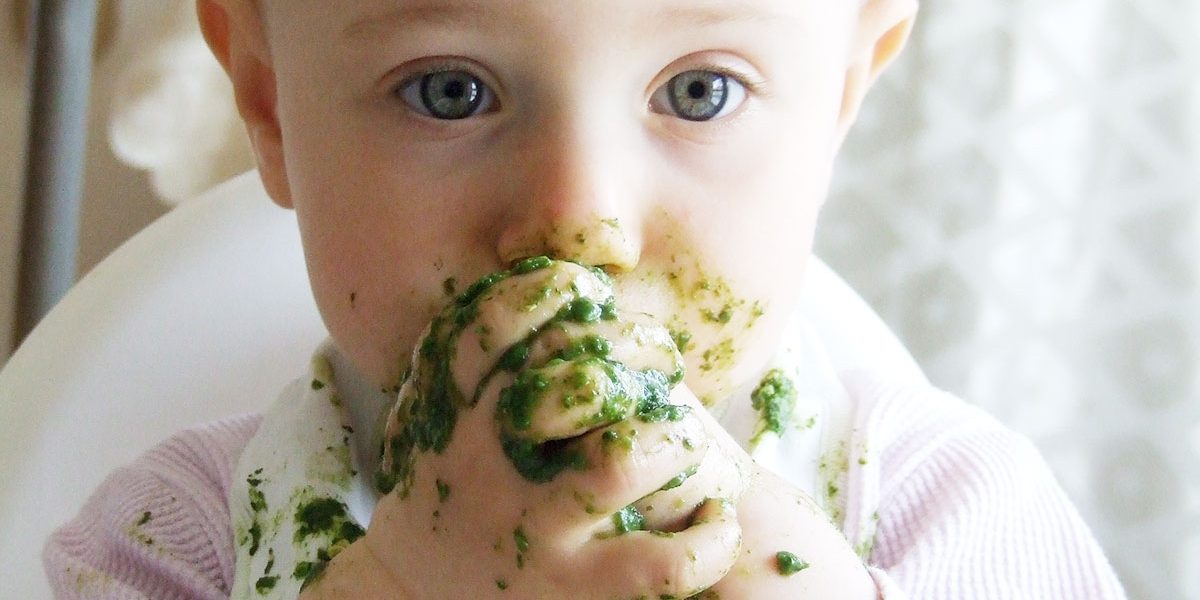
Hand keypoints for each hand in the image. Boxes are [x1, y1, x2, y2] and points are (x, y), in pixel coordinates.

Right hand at [305, 259, 745, 598]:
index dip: (555, 291)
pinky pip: (660, 564)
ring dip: (674, 440)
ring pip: (623, 459)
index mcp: (462, 413)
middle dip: (639, 356)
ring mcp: (538, 529)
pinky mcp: (575, 590)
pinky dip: (708, 539)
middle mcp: (495, 464)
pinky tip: (716, 521)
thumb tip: (574, 285)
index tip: (593, 291)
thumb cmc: (457, 490)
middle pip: (580, 382)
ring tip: (685, 443)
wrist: (416, 599)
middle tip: (663, 364)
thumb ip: (489, 358)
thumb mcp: (445, 417)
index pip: (497, 325)